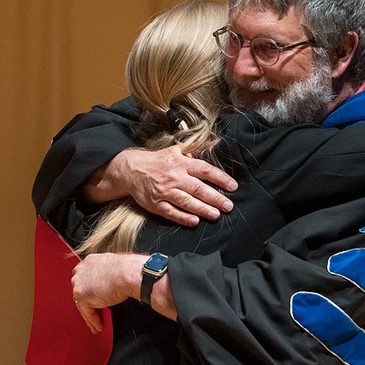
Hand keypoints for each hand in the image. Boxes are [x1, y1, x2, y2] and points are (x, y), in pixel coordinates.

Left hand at [70, 253, 145, 332]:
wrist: (129, 273)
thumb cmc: (128, 270)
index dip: (90, 292)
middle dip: (88, 305)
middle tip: (94, 314)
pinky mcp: (81, 294)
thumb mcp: (114, 269)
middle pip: (81, 292)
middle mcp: (81, 270)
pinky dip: (93, 320)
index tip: (94, 300)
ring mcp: (79, 282)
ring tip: (96, 325)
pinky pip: (87, 312)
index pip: (85, 280)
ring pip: (82, 304)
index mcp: (89, 262)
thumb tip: (109, 287)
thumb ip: (106, 276)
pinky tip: (99, 325)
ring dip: (90, 316)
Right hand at [105, 146, 235, 226]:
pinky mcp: (156, 204)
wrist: (131, 170)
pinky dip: (183, 217)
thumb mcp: (176, 150)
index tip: (233, 186)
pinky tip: (195, 221)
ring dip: (202, 209)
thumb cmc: (158, 161)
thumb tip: (215, 143)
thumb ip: (195, 150)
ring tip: (216, 215)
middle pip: (198, 188)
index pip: (205, 170)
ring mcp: (164, 191)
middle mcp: (174, 177)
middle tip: (228, 206)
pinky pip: (171, 212)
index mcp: (181, 163)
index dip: (220, 178)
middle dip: (215, 198)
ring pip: (186, 202)